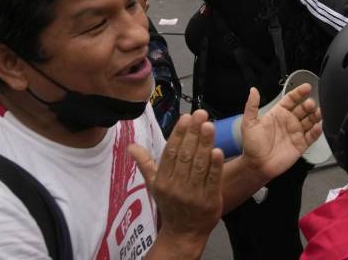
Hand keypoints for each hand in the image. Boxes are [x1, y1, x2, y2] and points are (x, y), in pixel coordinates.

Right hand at [128, 111, 222, 255]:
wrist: (183, 232)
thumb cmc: (170, 205)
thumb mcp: (154, 185)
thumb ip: (145, 163)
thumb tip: (130, 146)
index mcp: (163, 180)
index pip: (170, 152)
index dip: (178, 134)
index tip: (186, 117)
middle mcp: (176, 186)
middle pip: (185, 155)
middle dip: (193, 133)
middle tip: (201, 114)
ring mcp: (193, 194)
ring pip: (199, 165)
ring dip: (204, 144)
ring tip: (209, 125)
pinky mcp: (209, 200)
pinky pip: (212, 180)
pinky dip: (215, 165)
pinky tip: (218, 151)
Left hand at [238, 83, 321, 180]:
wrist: (257, 166)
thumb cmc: (252, 145)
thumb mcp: (249, 123)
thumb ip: (252, 106)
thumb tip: (253, 90)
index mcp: (278, 113)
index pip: (291, 99)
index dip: (299, 93)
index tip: (306, 87)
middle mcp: (289, 121)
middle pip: (303, 109)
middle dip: (309, 104)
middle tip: (310, 104)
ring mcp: (296, 132)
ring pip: (310, 120)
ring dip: (316, 115)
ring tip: (318, 112)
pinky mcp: (301, 144)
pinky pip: (312, 136)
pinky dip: (317, 131)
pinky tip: (318, 127)